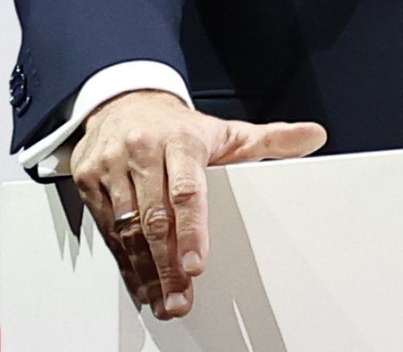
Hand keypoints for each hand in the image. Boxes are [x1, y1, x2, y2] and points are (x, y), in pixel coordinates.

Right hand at [69, 89, 326, 318]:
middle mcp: (143, 152)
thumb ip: (270, 141)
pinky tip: (139, 283)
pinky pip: (107, 229)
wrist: (123, 100)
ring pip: (128, 228)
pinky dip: (124, 261)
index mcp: (181, 140)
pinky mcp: (89, 180)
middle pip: (156, 218)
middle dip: (168, 265)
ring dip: (145, 271)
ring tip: (162, 300)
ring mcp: (113, 166)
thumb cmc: (177, 127)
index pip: (187, 190)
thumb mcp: (225, 131)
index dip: (193, 230)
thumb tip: (313, 136)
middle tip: (180, 299)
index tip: (197, 265)